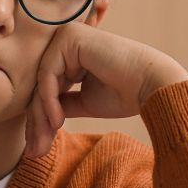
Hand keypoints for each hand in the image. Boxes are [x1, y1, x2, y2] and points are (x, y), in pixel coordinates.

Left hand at [25, 22, 187, 157]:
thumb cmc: (125, 94)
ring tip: (43, 143)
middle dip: (36, 122)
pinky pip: (48, 75)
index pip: (46, 88)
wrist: (153, 86)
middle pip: (40, 86)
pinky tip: (58, 122)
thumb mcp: (84, 102)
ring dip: (40, 117)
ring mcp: (67, 35)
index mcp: (72, 53)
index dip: (39, 120)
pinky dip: (49, 101)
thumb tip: (36, 117)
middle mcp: (67, 39)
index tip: (35, 149)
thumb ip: (61, 103)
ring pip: (40, 83)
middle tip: (34, 152)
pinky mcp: (70, 37)